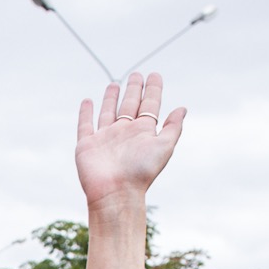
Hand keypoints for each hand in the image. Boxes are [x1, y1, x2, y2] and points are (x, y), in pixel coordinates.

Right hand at [75, 72, 185, 209]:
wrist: (115, 193)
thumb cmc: (141, 173)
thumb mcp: (164, 147)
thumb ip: (172, 127)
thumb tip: (182, 108)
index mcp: (143, 132)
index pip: (150, 105)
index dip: (153, 89)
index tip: (155, 75)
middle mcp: (125, 133)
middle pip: (130, 105)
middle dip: (134, 89)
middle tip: (137, 75)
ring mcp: (105, 138)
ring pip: (108, 112)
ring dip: (111, 98)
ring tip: (114, 84)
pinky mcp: (87, 144)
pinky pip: (85, 125)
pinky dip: (86, 113)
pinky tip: (88, 101)